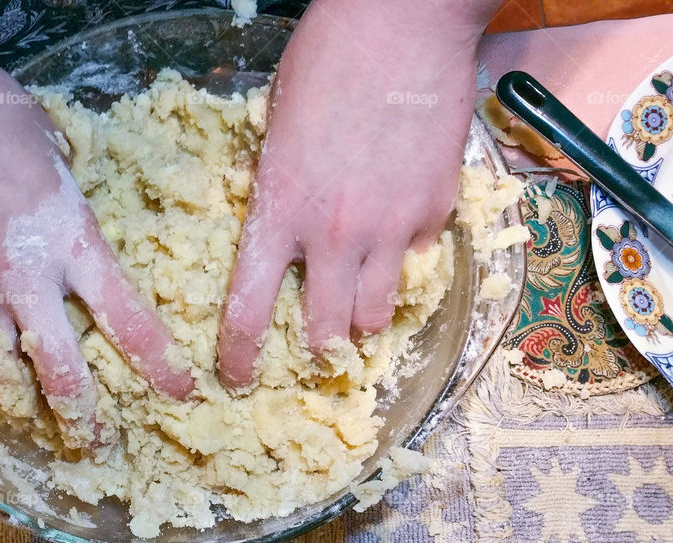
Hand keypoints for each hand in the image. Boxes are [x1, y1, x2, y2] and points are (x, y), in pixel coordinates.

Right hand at [0, 83, 192, 447]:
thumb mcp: (58, 154)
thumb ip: (71, 204)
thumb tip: (76, 220)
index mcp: (73, 241)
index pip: (128, 318)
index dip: (159, 364)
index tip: (181, 392)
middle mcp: (28, 279)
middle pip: (62, 373)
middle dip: (84, 421)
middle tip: (97, 446)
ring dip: (18, 408)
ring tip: (30, 425)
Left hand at [218, 0, 500, 386]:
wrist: (402, 23)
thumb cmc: (324, 61)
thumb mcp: (276, 128)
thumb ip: (278, 188)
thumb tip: (284, 224)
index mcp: (278, 211)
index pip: (248, 309)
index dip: (240, 354)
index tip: (239, 376)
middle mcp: (333, 235)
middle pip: (324, 330)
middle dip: (317, 345)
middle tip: (315, 343)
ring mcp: (389, 227)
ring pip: (376, 313)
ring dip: (364, 315)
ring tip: (360, 299)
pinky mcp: (435, 209)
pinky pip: (415, 259)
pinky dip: (403, 257)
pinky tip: (397, 226)